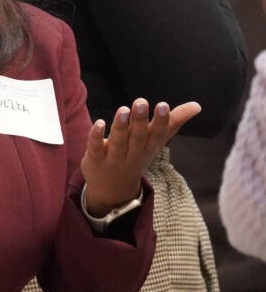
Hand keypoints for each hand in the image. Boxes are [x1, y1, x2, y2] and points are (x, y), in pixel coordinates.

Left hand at [80, 98, 200, 214]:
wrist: (114, 190)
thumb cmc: (137, 156)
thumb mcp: (155, 142)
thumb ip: (173, 122)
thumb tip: (197, 106)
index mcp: (149, 147)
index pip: (157, 134)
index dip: (161, 121)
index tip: (163, 105)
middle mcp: (133, 153)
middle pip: (137, 137)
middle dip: (140, 121)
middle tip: (141, 102)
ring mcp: (114, 158)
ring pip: (118, 142)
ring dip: (120, 126)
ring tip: (123, 109)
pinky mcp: (95, 159)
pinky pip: (95, 148)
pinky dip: (96, 137)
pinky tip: (98, 123)